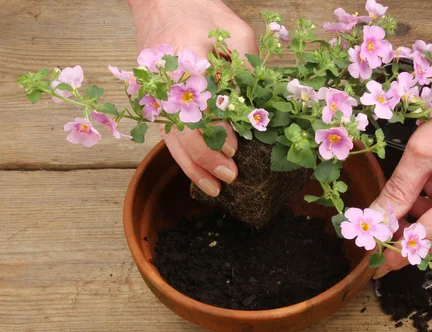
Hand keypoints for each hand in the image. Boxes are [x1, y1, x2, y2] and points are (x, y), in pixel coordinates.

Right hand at [128, 0, 257, 195]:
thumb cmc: (200, 12)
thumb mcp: (235, 32)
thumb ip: (245, 68)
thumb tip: (253, 110)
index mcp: (185, 61)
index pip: (201, 108)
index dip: (218, 134)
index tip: (236, 150)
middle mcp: (164, 82)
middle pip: (182, 131)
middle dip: (206, 159)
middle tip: (231, 177)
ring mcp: (155, 93)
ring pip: (171, 139)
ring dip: (192, 166)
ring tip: (213, 189)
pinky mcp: (154, 99)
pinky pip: (167, 134)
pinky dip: (182, 156)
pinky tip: (197, 172)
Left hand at [372, 69, 431, 278]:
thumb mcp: (420, 155)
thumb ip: (396, 193)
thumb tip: (375, 219)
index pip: (425, 241)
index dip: (397, 253)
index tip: (375, 266)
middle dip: (408, 234)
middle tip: (381, 224)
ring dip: (423, 218)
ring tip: (407, 192)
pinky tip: (428, 185)